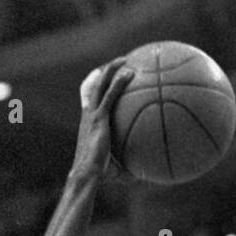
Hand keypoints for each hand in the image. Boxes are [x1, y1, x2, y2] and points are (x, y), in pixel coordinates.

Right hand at [71, 59, 133, 181]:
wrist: (87, 174)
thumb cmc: (101, 176)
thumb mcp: (118, 169)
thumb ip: (131, 165)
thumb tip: (148, 173)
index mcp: (89, 123)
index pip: (91, 99)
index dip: (97, 86)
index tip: (108, 79)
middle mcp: (88, 114)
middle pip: (95, 85)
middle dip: (106, 72)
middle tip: (121, 63)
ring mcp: (92, 115)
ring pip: (100, 84)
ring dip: (112, 69)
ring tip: (126, 59)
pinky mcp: (98, 118)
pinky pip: (111, 95)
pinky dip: (119, 82)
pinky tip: (131, 74)